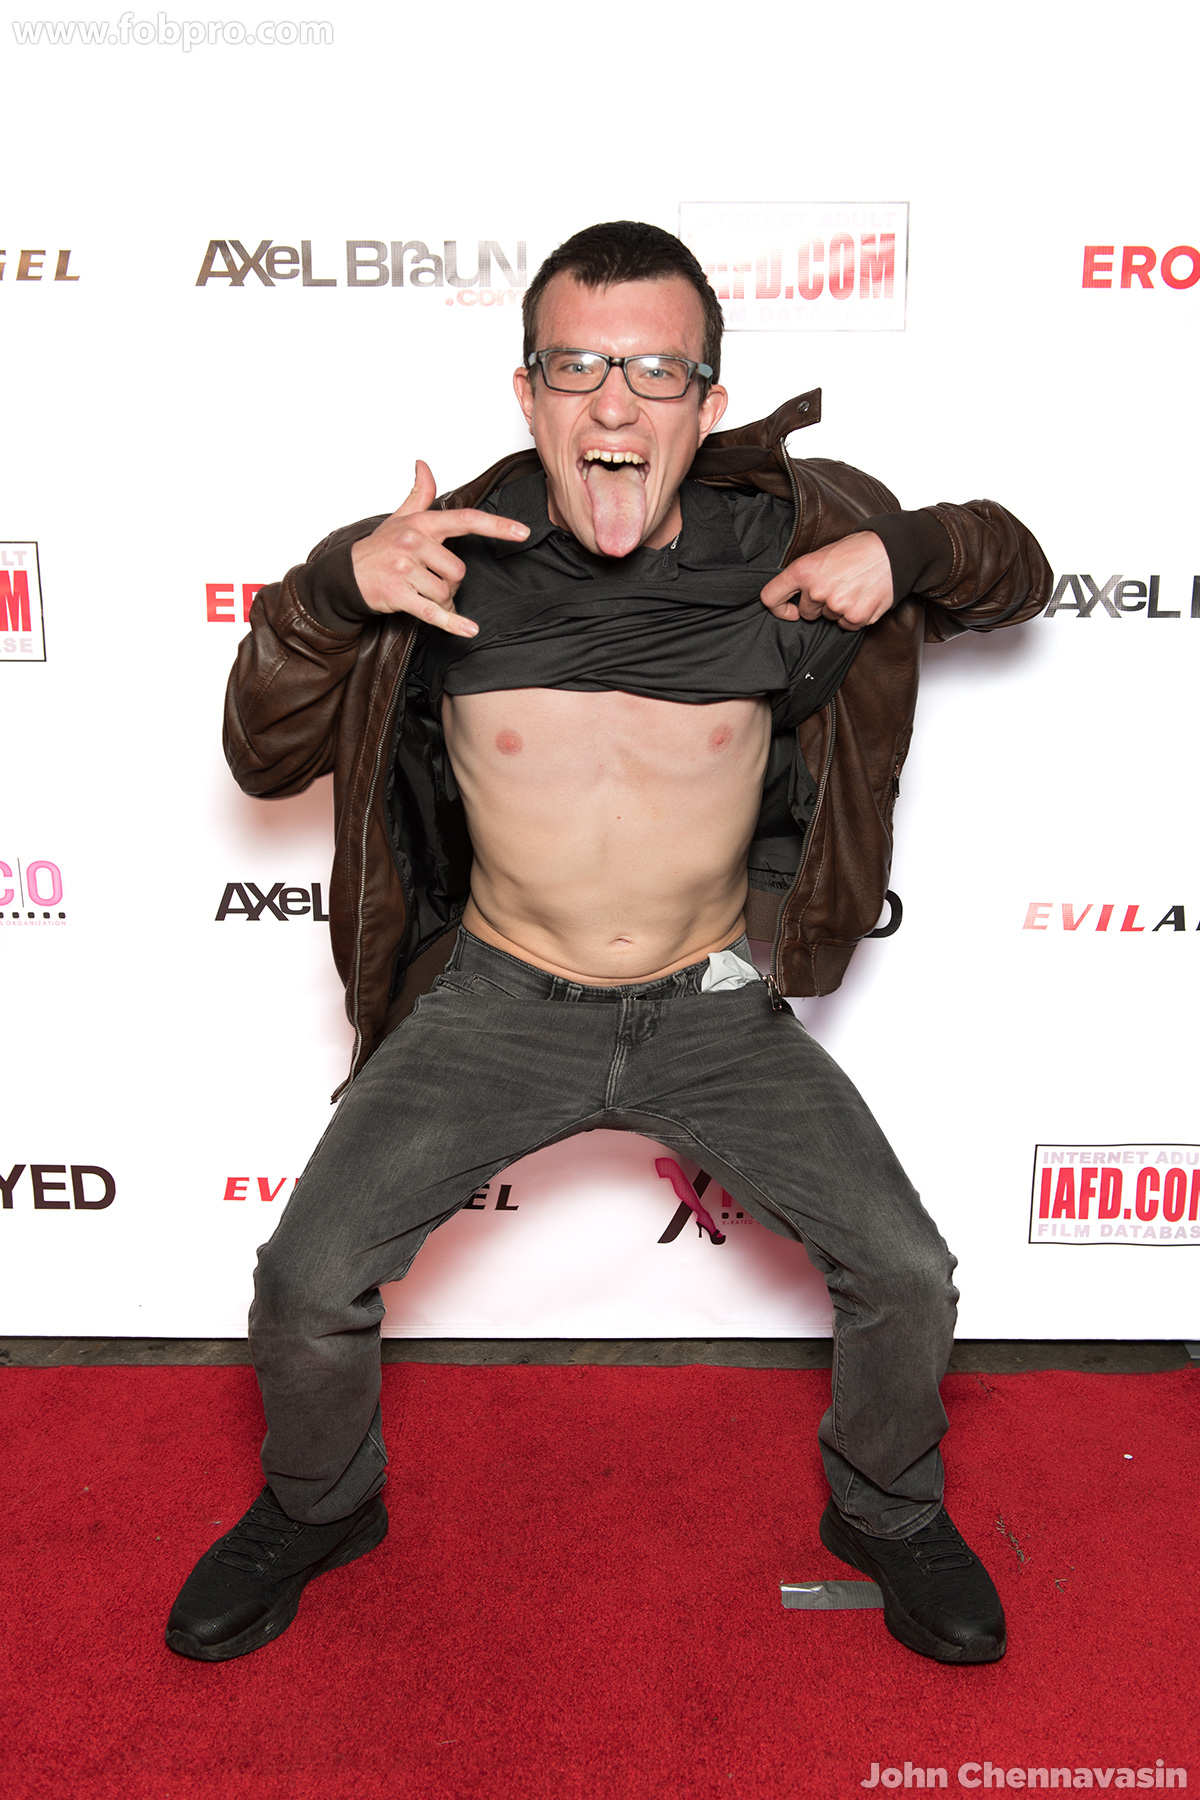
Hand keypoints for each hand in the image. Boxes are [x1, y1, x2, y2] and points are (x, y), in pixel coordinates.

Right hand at [350, 460, 528, 634]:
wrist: (344, 575)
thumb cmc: (377, 548)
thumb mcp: (398, 518)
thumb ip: (418, 494)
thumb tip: (423, 465)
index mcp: (420, 524)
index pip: (465, 520)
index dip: (496, 527)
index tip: (522, 531)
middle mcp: (413, 543)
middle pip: (458, 570)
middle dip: (450, 583)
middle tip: (430, 583)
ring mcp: (405, 568)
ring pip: (446, 592)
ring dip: (441, 602)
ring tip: (422, 595)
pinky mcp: (399, 594)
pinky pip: (433, 611)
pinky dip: (451, 623)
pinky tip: (469, 629)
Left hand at [759, 530, 893, 632]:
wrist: (893, 551)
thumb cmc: (858, 549)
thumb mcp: (822, 554)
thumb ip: (804, 576)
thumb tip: (790, 597)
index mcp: (803, 570)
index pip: (770, 597)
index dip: (778, 608)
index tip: (789, 610)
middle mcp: (817, 590)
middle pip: (807, 613)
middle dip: (819, 604)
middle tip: (838, 585)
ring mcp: (836, 605)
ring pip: (828, 618)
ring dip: (839, 608)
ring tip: (854, 587)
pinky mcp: (855, 617)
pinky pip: (846, 625)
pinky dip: (853, 616)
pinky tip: (862, 597)